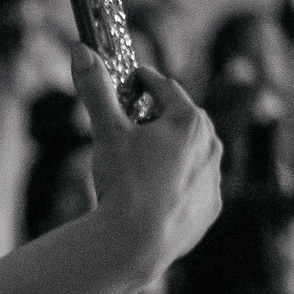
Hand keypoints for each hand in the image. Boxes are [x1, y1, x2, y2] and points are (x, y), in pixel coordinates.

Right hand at [71, 45, 220, 275]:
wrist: (137, 243)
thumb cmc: (124, 182)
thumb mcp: (106, 130)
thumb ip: (95, 88)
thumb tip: (80, 49)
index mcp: (190, 120)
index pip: (163, 87)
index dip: (140, 82)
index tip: (126, 84)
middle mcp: (211, 145)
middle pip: (178, 120)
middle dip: (154, 119)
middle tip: (126, 129)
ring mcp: (214, 179)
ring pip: (187, 155)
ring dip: (166, 154)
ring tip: (136, 169)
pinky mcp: (210, 208)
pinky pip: (192, 187)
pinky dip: (174, 187)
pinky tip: (151, 198)